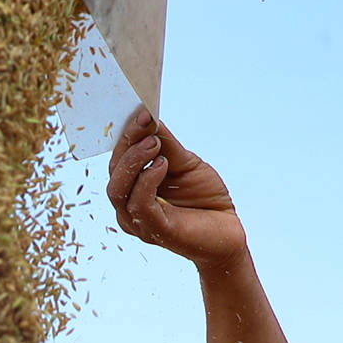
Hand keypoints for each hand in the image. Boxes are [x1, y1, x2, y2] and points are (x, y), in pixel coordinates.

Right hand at [106, 106, 244, 269]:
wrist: (228, 231)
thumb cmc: (205, 198)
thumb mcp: (186, 163)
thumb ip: (166, 144)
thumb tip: (149, 117)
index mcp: (133, 188)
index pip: (118, 159)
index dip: (126, 134)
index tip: (141, 111)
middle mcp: (129, 206)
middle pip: (114, 172)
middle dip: (128, 144)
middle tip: (146, 123)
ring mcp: (139, 221)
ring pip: (118, 190)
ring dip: (134, 161)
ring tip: (155, 143)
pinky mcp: (155, 231)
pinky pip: (139, 205)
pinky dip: (146, 181)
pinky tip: (162, 164)